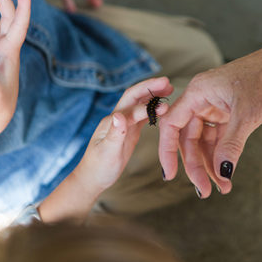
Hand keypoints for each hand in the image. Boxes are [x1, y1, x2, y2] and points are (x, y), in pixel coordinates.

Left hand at [39, 77, 170, 222]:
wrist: (92, 179)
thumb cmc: (98, 168)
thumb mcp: (107, 152)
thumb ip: (114, 134)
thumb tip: (119, 115)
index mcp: (111, 122)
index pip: (131, 106)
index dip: (147, 103)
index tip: (164, 104)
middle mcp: (117, 119)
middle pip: (134, 97)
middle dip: (150, 88)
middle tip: (168, 82)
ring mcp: (123, 125)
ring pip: (139, 105)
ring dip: (153, 96)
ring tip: (169, 89)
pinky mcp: (129, 132)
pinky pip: (142, 117)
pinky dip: (153, 110)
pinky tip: (163, 107)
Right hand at [158, 43, 261, 196]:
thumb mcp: (248, 115)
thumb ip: (230, 145)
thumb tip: (221, 172)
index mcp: (197, 93)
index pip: (171, 126)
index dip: (167, 152)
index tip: (169, 175)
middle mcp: (200, 100)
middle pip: (188, 140)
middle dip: (196, 166)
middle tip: (205, 190)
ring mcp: (213, 108)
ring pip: (203, 143)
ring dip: (211, 165)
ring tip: (222, 187)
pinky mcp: (226, 114)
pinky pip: (217, 139)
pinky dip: (222, 156)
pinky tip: (226, 172)